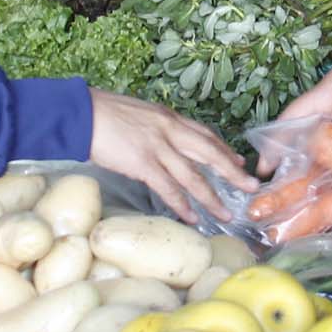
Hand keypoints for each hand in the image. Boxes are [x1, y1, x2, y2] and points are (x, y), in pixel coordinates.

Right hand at [86, 90, 251, 220]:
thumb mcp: (138, 115)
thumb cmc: (102, 114)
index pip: (204, 134)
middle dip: (233, 172)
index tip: (238, 162)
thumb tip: (161, 144)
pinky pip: (169, 188)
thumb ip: (155, 129)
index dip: (223, 150)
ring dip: (212, 197)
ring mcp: (158, 147)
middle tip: (251, 187)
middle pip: (210, 153)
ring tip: (225, 214)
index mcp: (168, 117)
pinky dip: (183, 205)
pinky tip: (192, 218)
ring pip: (194, 176)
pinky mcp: (143, 163)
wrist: (80, 113)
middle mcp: (169, 130)